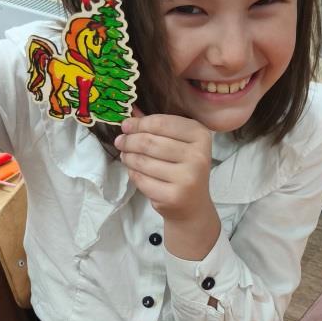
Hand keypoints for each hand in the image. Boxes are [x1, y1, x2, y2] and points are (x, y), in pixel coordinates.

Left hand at [115, 110, 221, 258]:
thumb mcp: (178, 144)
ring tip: (125, 155)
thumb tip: (131, 114)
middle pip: (150, 142)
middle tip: (120, 141)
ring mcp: (187, 177)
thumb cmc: (183, 169)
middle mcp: (198, 156)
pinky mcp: (173, 196)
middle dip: (129, 140)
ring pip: (143, 161)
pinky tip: (134, 170)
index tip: (126, 126)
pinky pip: (141, 179)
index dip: (139, 123)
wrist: (193, 207)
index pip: (161, 123)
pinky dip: (132, 173)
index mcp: (201, 135)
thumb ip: (157, 127)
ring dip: (128, 157)